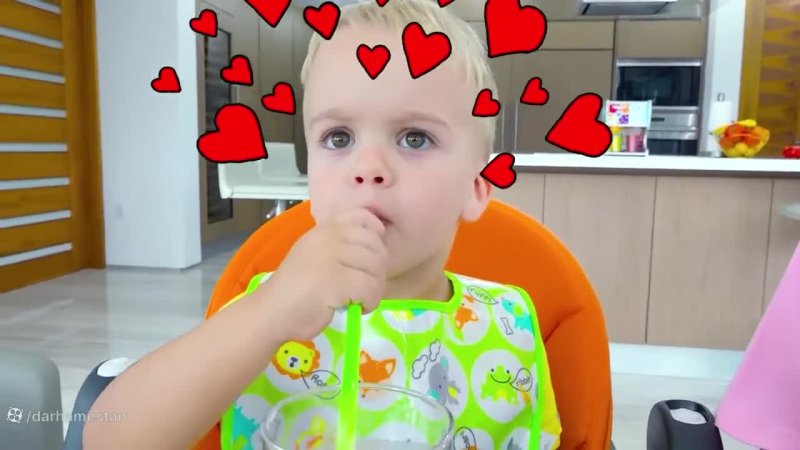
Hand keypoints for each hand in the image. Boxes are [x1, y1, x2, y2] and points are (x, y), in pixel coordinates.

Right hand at [257, 208, 387, 341]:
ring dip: (375, 288)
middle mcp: (328, 238)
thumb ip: (337, 246)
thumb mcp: (314, 255)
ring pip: (376, 268)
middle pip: (375, 246)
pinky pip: (370, 288)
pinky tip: (356, 308)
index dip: (375, 233)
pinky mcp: (336, 280)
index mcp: (323, 230)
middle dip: (378, 270)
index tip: (371, 254)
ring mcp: (331, 257)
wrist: (270, 313)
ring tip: (360, 300)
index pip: (361, 216)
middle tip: (366, 287)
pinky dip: (370, 302)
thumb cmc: (294, 290)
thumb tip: (373, 249)